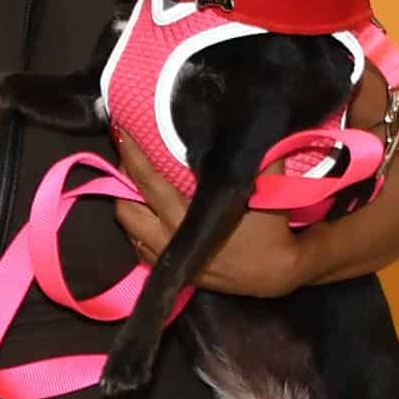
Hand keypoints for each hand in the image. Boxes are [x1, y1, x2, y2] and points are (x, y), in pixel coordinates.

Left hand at [109, 135, 317, 298]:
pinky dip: (136, 227)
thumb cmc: (270, 229)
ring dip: (127, 202)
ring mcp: (167, 258)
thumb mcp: (267, 186)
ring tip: (134, 181)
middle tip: (130, 157)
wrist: (276, 273)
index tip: (122, 134)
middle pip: (126, 207)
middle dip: (123, 179)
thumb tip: (243, 124)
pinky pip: (138, 247)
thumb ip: (253, 156)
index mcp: (186, 218)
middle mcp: (168, 240)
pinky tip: (145, 211)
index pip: (147, 183)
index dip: (132, 157)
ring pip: (128, 229)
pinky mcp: (170, 270)